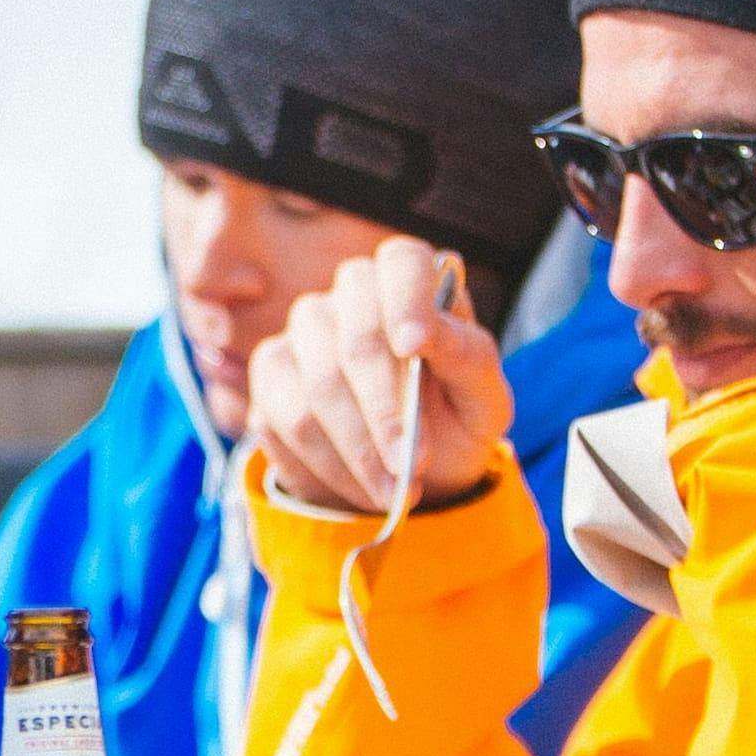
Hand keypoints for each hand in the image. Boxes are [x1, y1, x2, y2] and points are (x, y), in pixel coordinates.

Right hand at [246, 238, 510, 514]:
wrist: (421, 466)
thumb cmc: (458, 417)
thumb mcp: (485, 397)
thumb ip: (466, 358)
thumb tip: (422, 334)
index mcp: (410, 283)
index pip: (402, 263)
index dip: (406, 301)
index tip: (415, 348)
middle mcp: (350, 296)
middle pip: (354, 340)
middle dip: (385, 413)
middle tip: (414, 465)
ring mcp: (302, 333)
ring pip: (314, 390)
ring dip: (358, 453)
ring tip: (395, 492)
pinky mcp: (270, 378)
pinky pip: (283, 423)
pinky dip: (327, 469)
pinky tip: (361, 489)